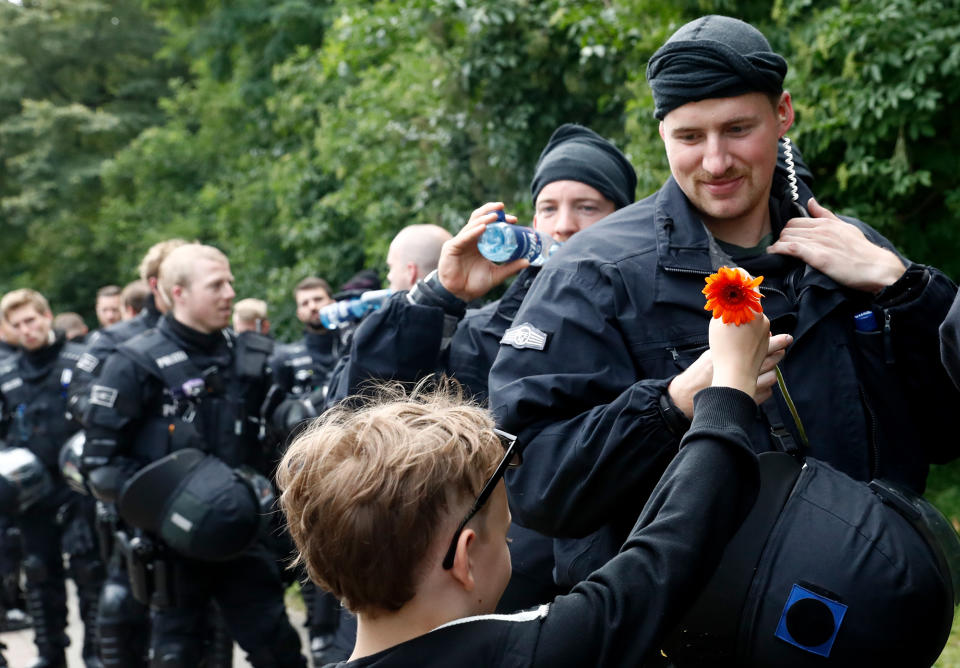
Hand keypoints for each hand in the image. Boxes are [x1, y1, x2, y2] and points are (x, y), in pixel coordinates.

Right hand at [437, 202, 529, 301]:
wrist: (460, 295)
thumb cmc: (475, 284)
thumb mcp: (497, 274)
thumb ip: (510, 268)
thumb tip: (528, 262)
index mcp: (479, 242)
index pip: (489, 224)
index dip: (500, 219)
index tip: (513, 219)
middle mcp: (469, 239)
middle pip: (479, 218)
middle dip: (490, 210)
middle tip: (502, 207)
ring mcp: (460, 242)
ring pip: (471, 225)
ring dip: (484, 219)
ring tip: (495, 216)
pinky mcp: (452, 248)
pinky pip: (463, 237)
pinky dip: (473, 231)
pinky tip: (483, 228)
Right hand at [668, 328, 790, 416]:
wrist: (689, 396)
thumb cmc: (698, 374)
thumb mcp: (710, 355)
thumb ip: (728, 348)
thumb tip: (748, 339)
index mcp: (731, 358)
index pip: (759, 347)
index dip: (775, 342)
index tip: (783, 337)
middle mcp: (740, 372)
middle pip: (769, 361)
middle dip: (777, 353)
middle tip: (781, 348)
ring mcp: (746, 387)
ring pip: (771, 377)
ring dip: (773, 370)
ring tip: (771, 364)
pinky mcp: (748, 400)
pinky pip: (767, 392)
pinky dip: (767, 387)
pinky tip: (762, 382)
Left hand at [767, 197, 905, 293]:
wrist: (876, 267)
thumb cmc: (862, 250)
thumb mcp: (845, 227)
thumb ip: (825, 215)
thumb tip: (811, 201)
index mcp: (826, 222)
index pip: (795, 221)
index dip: (788, 231)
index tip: (786, 239)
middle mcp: (821, 229)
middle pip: (788, 229)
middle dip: (781, 238)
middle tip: (780, 248)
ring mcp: (819, 242)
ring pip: (787, 237)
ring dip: (778, 246)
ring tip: (775, 253)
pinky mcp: (818, 256)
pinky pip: (791, 248)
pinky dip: (779, 250)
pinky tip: (773, 254)